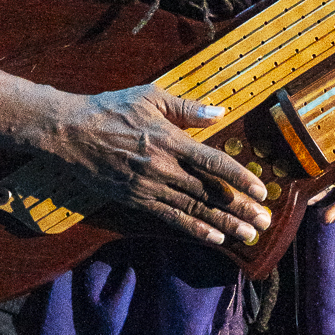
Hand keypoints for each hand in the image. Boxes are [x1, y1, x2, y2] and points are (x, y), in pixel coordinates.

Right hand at [53, 84, 271, 249]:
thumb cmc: (112, 109)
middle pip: (209, 191)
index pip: (213, 162)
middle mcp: (164, 167)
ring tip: (249, 235)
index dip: (240, 178)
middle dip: (240, 208)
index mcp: (171, 140)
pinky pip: (170, 217)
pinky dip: (194, 229)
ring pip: (194, 208)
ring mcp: (150, 186)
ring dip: (224, 223)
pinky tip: (214, 238)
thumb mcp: (150, 96)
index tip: (261, 190)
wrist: (70, 133)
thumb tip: (219, 113)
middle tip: (264, 221)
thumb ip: (187, 108)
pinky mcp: (136, 200)